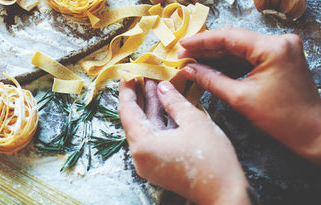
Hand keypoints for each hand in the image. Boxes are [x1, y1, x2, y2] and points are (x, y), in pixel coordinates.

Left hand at [118, 78, 249, 204]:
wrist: (224, 193)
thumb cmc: (212, 159)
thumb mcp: (194, 121)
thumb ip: (174, 101)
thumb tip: (161, 86)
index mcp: (143, 144)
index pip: (127, 111)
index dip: (127, 90)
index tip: (128, 73)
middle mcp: (140, 155)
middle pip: (134, 119)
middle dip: (140, 96)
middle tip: (142, 74)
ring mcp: (148, 162)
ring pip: (144, 128)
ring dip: (150, 107)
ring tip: (154, 84)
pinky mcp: (158, 165)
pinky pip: (153, 138)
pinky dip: (158, 121)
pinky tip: (165, 105)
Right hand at [178, 26, 320, 164]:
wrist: (310, 131)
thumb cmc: (281, 118)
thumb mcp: (239, 98)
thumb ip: (211, 80)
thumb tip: (188, 69)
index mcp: (272, 48)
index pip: (228, 37)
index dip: (201, 41)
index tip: (181, 46)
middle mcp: (280, 41)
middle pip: (234, 38)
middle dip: (206, 47)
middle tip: (183, 55)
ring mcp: (282, 48)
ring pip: (240, 46)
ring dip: (216, 54)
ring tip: (192, 60)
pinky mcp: (280, 56)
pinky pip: (249, 54)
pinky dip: (230, 60)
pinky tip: (211, 65)